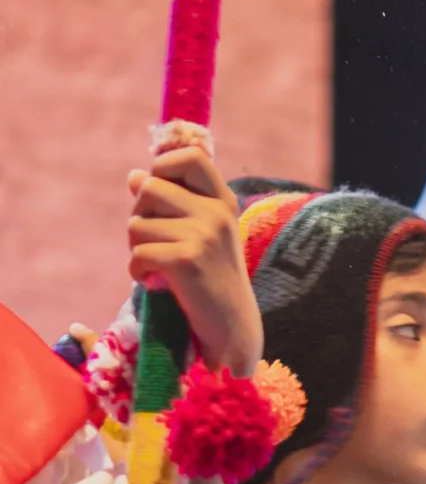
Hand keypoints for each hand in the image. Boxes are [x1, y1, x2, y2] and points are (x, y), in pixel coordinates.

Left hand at [128, 144, 261, 374]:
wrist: (233, 327)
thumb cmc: (211, 280)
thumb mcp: (200, 234)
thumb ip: (171, 203)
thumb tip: (135, 175)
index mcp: (223, 201)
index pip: (190, 156)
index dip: (163, 166)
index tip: (159, 191)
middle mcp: (217, 213)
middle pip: (150, 188)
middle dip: (140, 215)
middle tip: (156, 242)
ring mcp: (205, 235)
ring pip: (137, 224)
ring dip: (137, 249)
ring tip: (161, 268)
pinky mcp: (188, 260)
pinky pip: (138, 254)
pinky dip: (138, 272)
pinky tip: (156, 283)